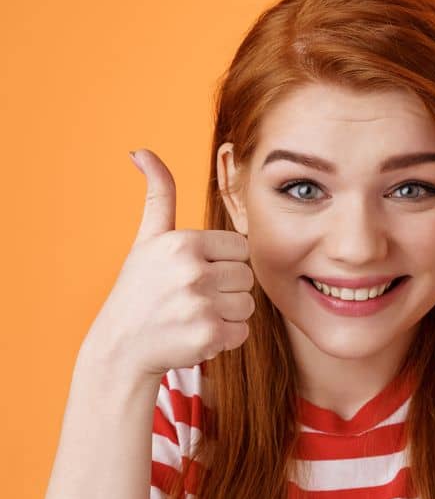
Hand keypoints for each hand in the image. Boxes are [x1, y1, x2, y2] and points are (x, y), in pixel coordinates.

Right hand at [87, 149, 255, 378]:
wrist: (121, 347)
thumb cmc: (139, 289)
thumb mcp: (148, 239)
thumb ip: (159, 196)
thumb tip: (140, 151)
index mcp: (183, 243)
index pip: (240, 247)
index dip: (222, 261)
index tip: (194, 272)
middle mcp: (192, 271)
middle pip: (247, 276)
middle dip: (226, 287)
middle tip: (191, 296)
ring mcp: (200, 304)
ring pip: (248, 304)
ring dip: (227, 313)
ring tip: (193, 314)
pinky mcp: (209, 335)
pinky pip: (243, 331)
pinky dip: (225, 337)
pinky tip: (196, 333)